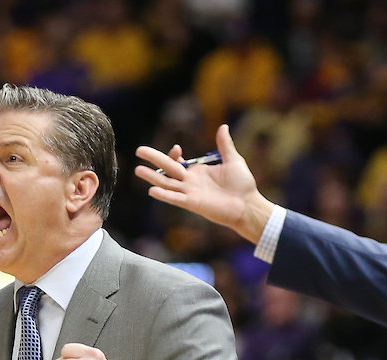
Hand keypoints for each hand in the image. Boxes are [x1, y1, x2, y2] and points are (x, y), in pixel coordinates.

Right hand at [134, 124, 276, 243]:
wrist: (249, 205)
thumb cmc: (243, 185)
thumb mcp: (233, 160)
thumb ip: (225, 145)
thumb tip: (223, 126)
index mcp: (198, 172)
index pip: (178, 162)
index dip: (173, 154)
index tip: (176, 148)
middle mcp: (191, 182)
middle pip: (167, 169)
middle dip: (153, 159)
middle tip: (138, 150)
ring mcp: (190, 193)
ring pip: (166, 184)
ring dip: (152, 177)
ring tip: (137, 171)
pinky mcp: (193, 204)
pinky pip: (175, 199)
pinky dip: (164, 195)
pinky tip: (152, 190)